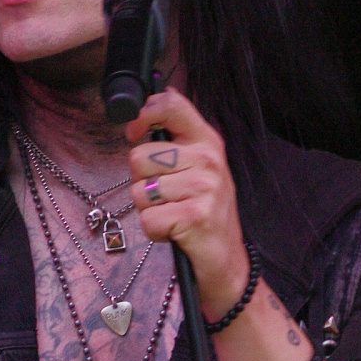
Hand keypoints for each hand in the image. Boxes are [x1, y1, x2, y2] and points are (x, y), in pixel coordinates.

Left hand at [124, 87, 250, 317]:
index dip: (143, 115)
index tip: (134, 133)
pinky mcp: (195, 216)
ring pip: (139, 191)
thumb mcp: (199, 167)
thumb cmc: (205, 212)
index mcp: (207, 141)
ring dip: (149, 209)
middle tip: (166, 196)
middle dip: (142, 181)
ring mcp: (204, 187)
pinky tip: (174, 232)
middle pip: (139, 157)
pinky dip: (154, 231)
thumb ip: (178, 136)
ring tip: (173, 214)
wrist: (227, 261)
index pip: (171, 105)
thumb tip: (158, 98)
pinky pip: (147, 219)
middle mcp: (208, 159)